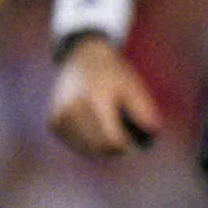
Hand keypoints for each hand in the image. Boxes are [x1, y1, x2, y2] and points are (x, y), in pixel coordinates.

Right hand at [48, 39, 162, 157]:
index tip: (137, 145)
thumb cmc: (112, 72)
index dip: (127, 147)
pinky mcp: (53, 123)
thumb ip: (144, 108)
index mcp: (95, 99)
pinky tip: (97, 133)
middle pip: (99, 147)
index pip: (112, 139)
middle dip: (116, 149)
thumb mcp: (132, 85)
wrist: (81, 57)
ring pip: (86, 149)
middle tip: (128, 143)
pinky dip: (87, 144)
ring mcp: (60, 117)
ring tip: (113, 135)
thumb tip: (154, 131)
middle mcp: (73, 109)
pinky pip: (75, 144)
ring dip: (102, 148)